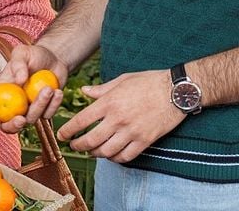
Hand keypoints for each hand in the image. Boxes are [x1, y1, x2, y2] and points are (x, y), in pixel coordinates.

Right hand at [0, 44, 67, 136]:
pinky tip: (57, 91)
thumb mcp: (22, 53)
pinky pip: (48, 114)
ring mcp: (29, 109)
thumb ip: (18, 64)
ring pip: (31, 119)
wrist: (54, 58)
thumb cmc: (34, 55)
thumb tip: (19, 80)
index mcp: (2, 93)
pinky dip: (53, 105)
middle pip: (9, 125)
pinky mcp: (44, 110)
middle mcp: (14, 105)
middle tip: (22, 118)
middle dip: (14, 126)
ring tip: (48, 89)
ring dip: (39, 106)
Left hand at [57, 70, 184, 163]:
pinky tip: (111, 155)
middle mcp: (118, 119)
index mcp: (110, 102)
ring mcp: (131, 132)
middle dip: (78, 146)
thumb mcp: (122, 79)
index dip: (68, 131)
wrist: (175, 91)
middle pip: (90, 140)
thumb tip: (85, 92)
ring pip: (106, 152)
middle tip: (73, 146)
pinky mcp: (144, 141)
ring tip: (91, 151)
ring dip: (95, 154)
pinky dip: (115, 159)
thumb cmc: (148, 81)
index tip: (62, 135)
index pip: (81, 121)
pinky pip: (125, 157)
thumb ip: (101, 89)